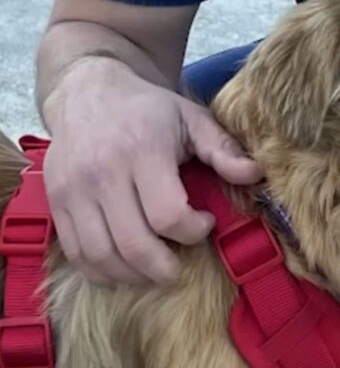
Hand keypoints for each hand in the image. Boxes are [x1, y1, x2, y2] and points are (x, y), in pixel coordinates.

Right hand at [42, 59, 261, 287]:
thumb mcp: (191, 117)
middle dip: (164, 268)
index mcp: (142, 150)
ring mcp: (74, 191)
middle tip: (182, 268)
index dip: (193, 231)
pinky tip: (125, 268)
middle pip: (134, 244)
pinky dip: (101, 272)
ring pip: (102, 256)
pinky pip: (76, 254)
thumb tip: (255, 174)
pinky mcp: (56, 203)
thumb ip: (222, 147)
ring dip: (133, 276)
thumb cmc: (148, 109)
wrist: (88, 92)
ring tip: (156, 272)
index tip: (205, 222)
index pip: (167, 215)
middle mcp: (103, 173)